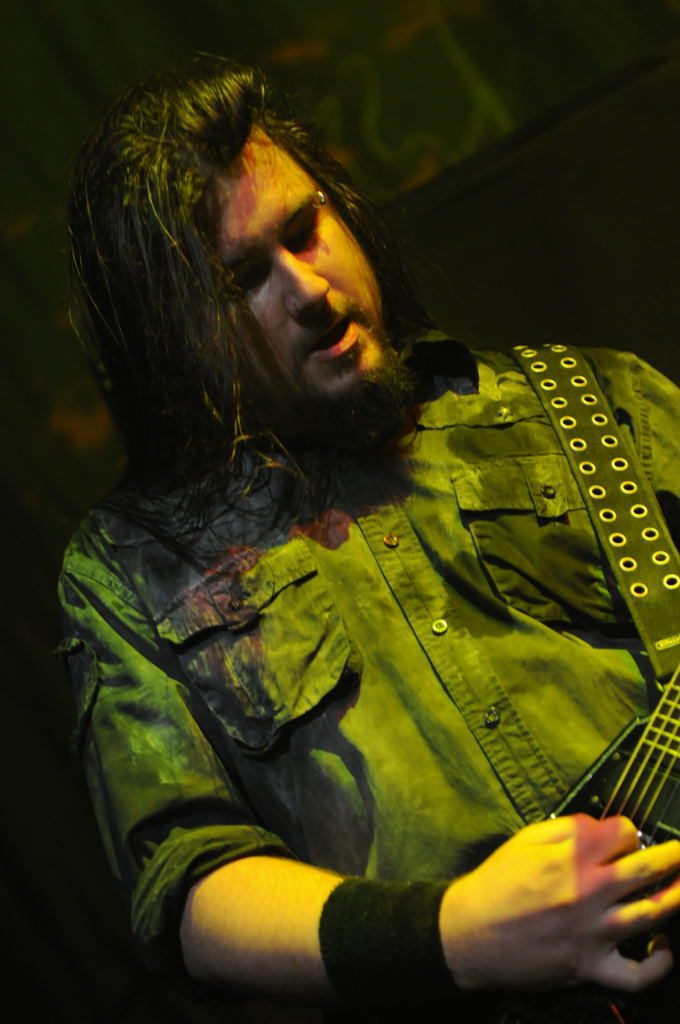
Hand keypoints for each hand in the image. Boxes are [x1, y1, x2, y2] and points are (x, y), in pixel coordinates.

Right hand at [439, 814, 679, 992]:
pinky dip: (658, 965)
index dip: (630, 831)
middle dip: (671, 856)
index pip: (622, 834)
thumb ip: (567, 828)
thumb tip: (601, 826)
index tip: (629, 835)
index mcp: (571, 858)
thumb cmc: (495, 884)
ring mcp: (592, 933)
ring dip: (676, 897)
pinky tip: (664, 948)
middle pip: (646, 869)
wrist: (468, 934)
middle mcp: (587, 893)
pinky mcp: (589, 967)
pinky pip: (636, 975)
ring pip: (652, 914)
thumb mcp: (524, 840)